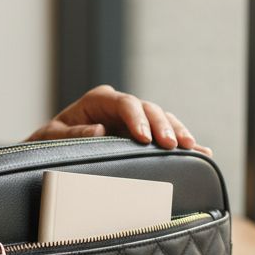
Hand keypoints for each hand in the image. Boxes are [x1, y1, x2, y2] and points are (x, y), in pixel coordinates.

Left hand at [26, 85, 211, 154]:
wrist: (52, 150)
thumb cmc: (50, 142)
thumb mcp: (53, 137)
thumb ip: (73, 134)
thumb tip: (98, 131)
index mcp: (99, 100)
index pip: (125, 102)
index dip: (137, 118)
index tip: (144, 138)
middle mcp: (120, 106)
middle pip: (149, 109)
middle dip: (164, 126)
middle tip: (173, 146)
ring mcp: (134, 119)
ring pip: (163, 119)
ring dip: (178, 133)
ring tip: (193, 149)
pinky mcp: (143, 133)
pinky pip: (166, 135)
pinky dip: (183, 144)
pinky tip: (203, 153)